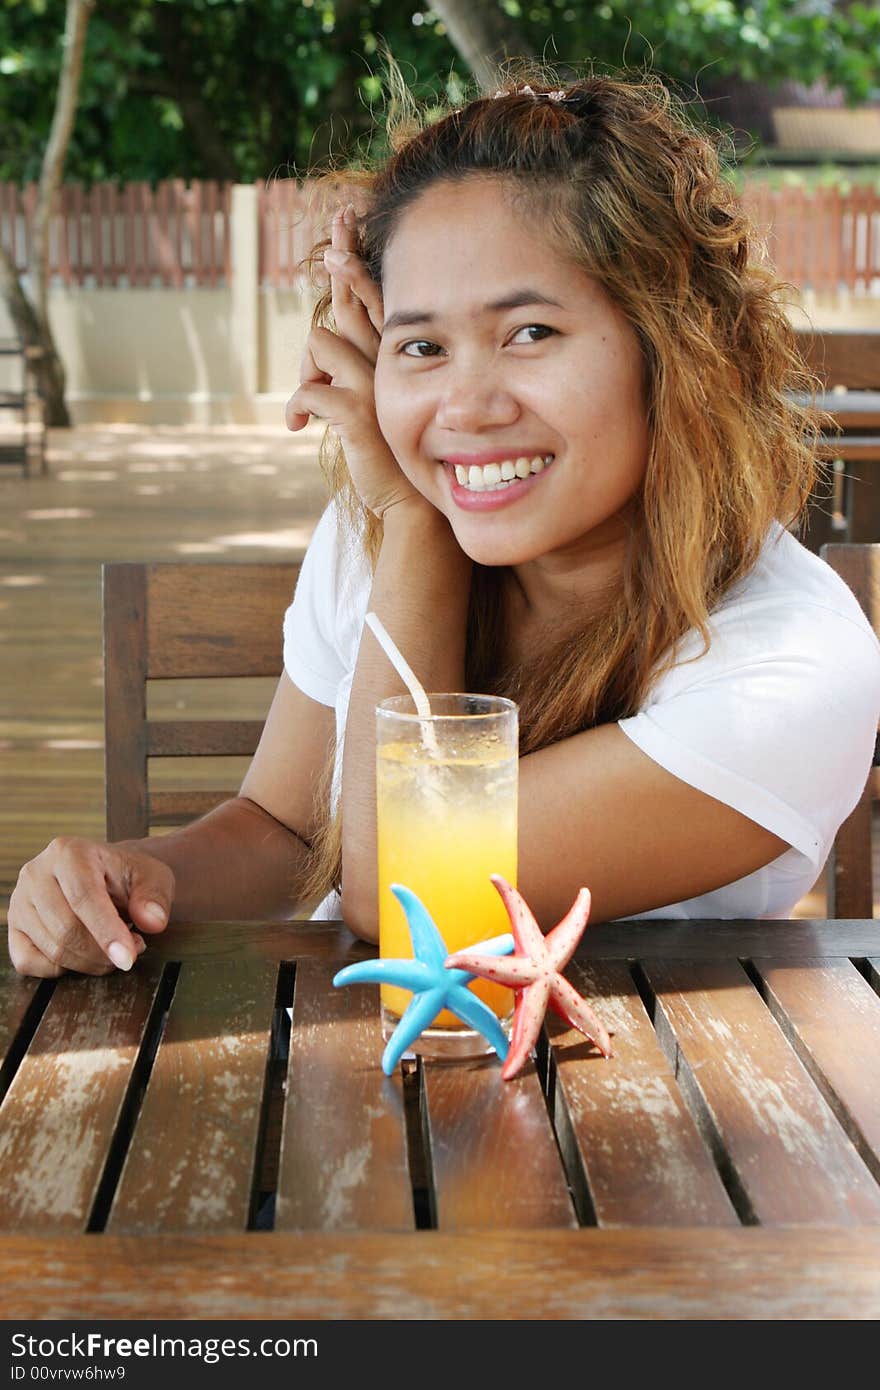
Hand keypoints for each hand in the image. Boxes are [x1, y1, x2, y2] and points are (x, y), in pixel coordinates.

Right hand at [8, 837, 173, 977]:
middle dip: (102, 953)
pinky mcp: (14, 928)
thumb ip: (154, 898)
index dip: (106, 932)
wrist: (106, 877)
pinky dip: (61, 969)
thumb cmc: (128, 877)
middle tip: (131, 952)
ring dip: (89, 963)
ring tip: (114, 950)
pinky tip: (84, 955)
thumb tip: (151, 921)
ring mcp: (19, 902)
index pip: (83, 897)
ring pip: (52, 949)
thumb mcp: (153, 878)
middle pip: (66, 929)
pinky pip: (30, 963)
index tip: (127, 958)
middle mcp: (36, 873)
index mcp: (68, 852)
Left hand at [285, 203, 421, 519]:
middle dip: (339, 264)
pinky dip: (296, 408)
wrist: (415, 506)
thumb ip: (359, 375)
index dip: (358, 260)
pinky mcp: (357, 412)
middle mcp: (393, 363)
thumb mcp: (380, 405)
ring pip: (320, 342)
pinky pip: (307, 392)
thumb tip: (321, 360)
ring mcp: (376, 384)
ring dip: (304, 371)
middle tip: (330, 245)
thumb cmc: (395, 455)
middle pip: (353, 299)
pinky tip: (298, 429)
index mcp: (400, 359)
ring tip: (308, 405)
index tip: (346, 224)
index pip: (378, 297)